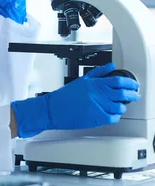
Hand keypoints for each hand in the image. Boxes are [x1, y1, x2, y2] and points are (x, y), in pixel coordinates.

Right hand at [11, 63, 140, 137]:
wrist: (52, 109)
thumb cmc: (64, 97)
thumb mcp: (81, 80)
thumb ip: (98, 73)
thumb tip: (111, 66)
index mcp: (94, 84)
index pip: (118, 81)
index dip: (130, 83)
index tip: (133, 85)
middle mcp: (97, 94)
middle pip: (123, 93)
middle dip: (132, 95)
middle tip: (134, 96)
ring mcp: (97, 106)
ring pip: (119, 107)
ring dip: (122, 107)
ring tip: (119, 106)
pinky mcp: (96, 118)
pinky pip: (113, 118)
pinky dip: (114, 117)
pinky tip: (110, 114)